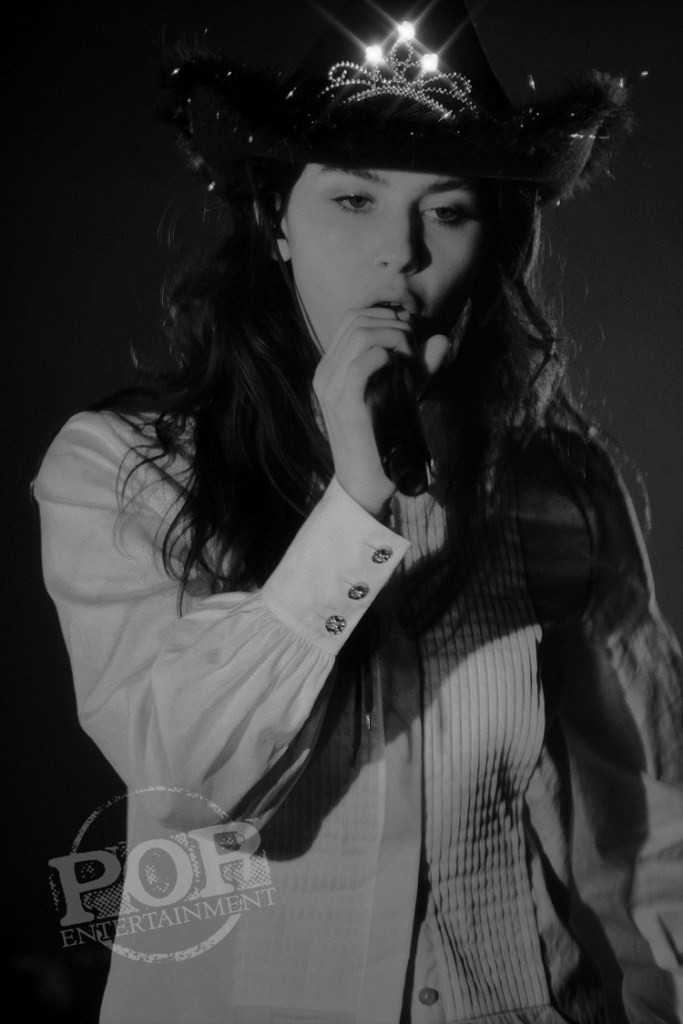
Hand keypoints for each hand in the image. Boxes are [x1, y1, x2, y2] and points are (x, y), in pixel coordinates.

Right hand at [313, 306, 449, 515]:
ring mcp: (330, 388)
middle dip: (394, 326)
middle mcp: (325, 373)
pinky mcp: (343, 404)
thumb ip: (419, 367)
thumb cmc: (383, 441)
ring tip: (410, 362)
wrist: (366, 483)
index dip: (387, 318)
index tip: (410, 340)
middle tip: (414, 354)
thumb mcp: (401, 395)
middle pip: (357, 319)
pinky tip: (400, 369)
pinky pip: (362, 363)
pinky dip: (387, 355)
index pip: (353, 318)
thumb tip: (442, 339)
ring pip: (361, 334)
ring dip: (395, 338)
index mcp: (331, 368)